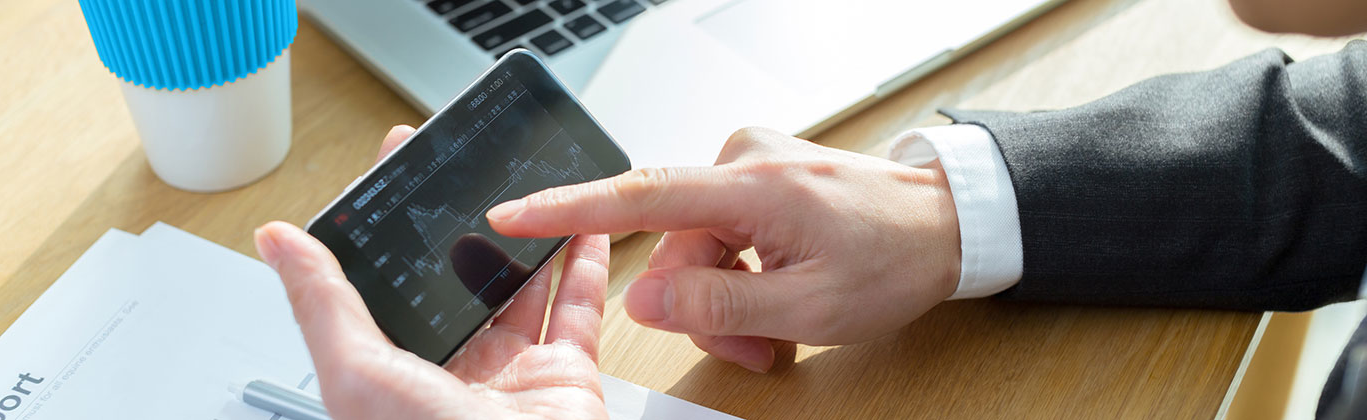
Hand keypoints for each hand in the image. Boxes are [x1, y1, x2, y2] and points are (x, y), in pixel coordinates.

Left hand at [254, 125, 610, 419]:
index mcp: (393, 374)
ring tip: (524, 188)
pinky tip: (581, 229)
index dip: (391, 226)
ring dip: (526, 240)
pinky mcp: (567, 377)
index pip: (386, 284)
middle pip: (458, 283)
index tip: (393, 169)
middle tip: (462, 168)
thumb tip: (277, 242)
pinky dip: (584, 267)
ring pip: (522, 291)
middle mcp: (453, 374)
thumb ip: (323, 302)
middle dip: (461, 226)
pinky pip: (578, 312)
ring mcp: (512, 375)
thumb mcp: (355, 372)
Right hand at [487, 127, 959, 372]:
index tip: (510, 213)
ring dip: (727, 300)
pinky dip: (741, 277)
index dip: (565, 208)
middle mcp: (741, 161)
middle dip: (704, 309)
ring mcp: (750, 167)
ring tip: (777, 333)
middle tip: (755, 351)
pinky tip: (777, 298)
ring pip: (697, 250)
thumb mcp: (810, 308)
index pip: (638, 196)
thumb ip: (720, 305)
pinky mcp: (758, 178)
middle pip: (675, 249)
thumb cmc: (896, 256)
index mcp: (752, 185)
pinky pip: (722, 236)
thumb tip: (645, 299)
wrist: (949, 222)